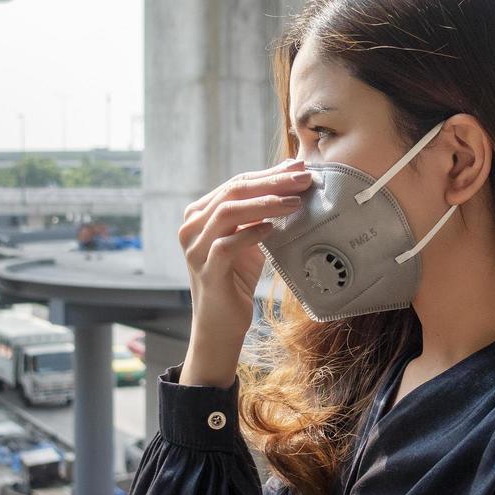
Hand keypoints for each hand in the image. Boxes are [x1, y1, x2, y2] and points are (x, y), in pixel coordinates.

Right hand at [178, 158, 311, 383]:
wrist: (220, 324)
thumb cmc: (236, 277)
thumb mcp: (248, 239)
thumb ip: (260, 212)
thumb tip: (292, 180)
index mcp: (199, 214)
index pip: (236, 184)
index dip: (269, 174)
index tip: (299, 170)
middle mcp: (191, 227)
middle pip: (233, 192)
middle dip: (271, 183)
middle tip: (303, 180)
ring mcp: (195, 249)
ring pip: (228, 213)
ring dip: (265, 204)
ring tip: (294, 203)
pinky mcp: (206, 271)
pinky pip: (227, 245)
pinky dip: (251, 233)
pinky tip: (272, 229)